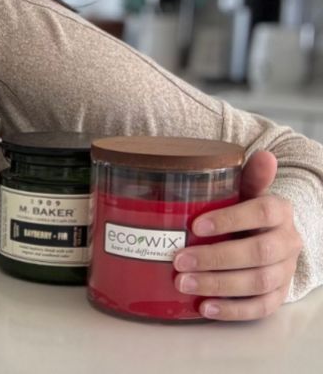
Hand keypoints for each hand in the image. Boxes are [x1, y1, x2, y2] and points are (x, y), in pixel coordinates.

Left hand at [172, 151, 302, 320]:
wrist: (268, 237)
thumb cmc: (245, 212)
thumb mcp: (246, 191)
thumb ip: (248, 176)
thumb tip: (263, 155)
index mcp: (279, 211)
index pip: (263, 212)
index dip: (230, 219)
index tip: (195, 225)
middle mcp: (287, 242)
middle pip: (258, 253)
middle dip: (215, 258)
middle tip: (178, 260)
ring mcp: (284, 271)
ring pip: (257, 282)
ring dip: (218, 284)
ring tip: (182, 283)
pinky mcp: (276, 295)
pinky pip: (260, 308)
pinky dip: (231, 310)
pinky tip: (204, 308)